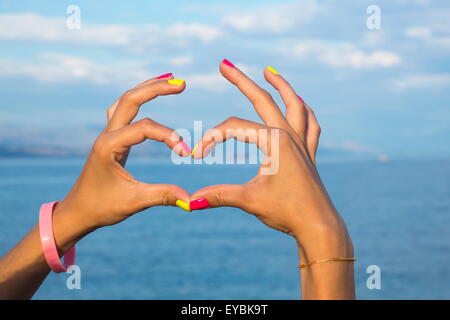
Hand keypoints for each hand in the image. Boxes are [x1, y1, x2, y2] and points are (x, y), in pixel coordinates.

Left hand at [55, 74, 190, 236]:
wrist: (78, 212)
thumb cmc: (101, 207)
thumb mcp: (134, 202)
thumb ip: (163, 195)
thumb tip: (192, 200)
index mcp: (109, 146)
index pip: (144, 128)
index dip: (169, 136)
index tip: (185, 153)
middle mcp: (107, 135)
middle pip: (131, 99)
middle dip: (156, 88)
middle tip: (182, 84)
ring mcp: (107, 135)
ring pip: (126, 101)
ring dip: (146, 88)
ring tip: (168, 79)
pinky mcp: (111, 139)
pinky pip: (123, 111)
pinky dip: (138, 99)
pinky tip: (147, 95)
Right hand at [191, 62, 352, 260]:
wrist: (318, 226)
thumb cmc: (286, 212)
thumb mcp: (248, 200)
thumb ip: (218, 195)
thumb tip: (189, 201)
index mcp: (274, 141)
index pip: (233, 128)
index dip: (211, 138)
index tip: (197, 156)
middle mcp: (289, 135)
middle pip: (262, 100)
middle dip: (241, 81)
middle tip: (224, 64)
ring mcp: (302, 142)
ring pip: (294, 104)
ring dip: (281, 85)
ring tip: (269, 70)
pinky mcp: (309, 152)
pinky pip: (310, 123)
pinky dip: (303, 109)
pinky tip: (299, 103)